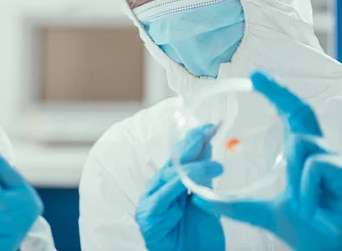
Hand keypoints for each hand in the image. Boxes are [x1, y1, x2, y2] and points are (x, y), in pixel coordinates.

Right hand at [136, 124, 224, 250]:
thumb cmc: (198, 237)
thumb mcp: (205, 202)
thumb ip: (202, 178)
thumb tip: (207, 148)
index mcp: (168, 183)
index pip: (179, 156)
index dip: (193, 141)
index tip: (210, 126)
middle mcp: (156, 189)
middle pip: (172, 162)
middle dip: (190, 145)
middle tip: (208, 131)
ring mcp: (149, 201)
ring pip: (168, 177)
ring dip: (191, 168)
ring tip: (214, 165)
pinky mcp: (148, 216)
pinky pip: (163, 197)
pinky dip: (177, 187)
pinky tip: (192, 181)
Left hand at [192, 71, 341, 250]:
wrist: (335, 250)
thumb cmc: (314, 231)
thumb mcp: (267, 214)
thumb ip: (236, 206)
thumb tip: (200, 199)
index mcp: (305, 159)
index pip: (292, 118)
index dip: (278, 95)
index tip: (256, 76)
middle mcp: (322, 155)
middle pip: (301, 113)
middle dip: (279, 91)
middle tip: (255, 73)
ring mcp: (337, 163)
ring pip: (303, 143)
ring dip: (298, 177)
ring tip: (306, 205)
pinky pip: (315, 166)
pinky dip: (309, 190)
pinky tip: (315, 208)